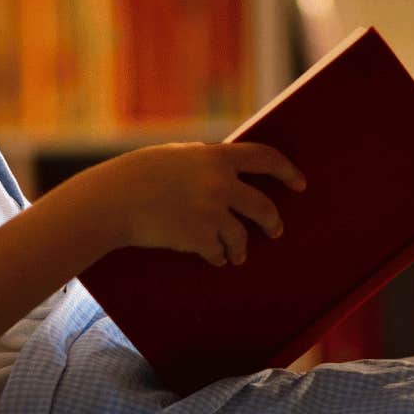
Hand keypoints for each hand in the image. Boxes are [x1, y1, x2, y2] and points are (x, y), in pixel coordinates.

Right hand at [59, 142, 306, 266]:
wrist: (113, 201)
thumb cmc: (139, 175)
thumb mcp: (176, 156)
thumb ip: (204, 160)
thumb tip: (229, 165)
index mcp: (215, 157)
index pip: (265, 157)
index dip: (287, 170)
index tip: (300, 183)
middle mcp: (219, 184)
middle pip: (263, 207)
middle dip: (273, 222)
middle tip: (275, 230)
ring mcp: (211, 212)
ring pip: (242, 237)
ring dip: (241, 248)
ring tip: (237, 254)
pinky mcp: (199, 238)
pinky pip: (219, 253)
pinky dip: (217, 257)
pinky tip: (213, 257)